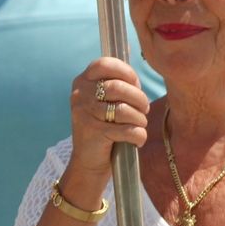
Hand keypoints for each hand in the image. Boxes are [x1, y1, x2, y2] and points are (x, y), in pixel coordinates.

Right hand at [68, 57, 150, 177]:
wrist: (88, 161)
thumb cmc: (103, 127)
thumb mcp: (103, 101)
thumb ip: (117, 84)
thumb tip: (134, 70)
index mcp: (82, 82)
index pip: (104, 64)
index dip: (126, 72)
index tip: (136, 85)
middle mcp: (80, 95)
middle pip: (118, 87)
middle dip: (139, 99)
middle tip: (144, 109)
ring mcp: (85, 114)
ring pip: (125, 110)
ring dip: (140, 119)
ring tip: (139, 125)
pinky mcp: (94, 133)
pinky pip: (128, 130)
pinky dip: (139, 135)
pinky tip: (137, 140)